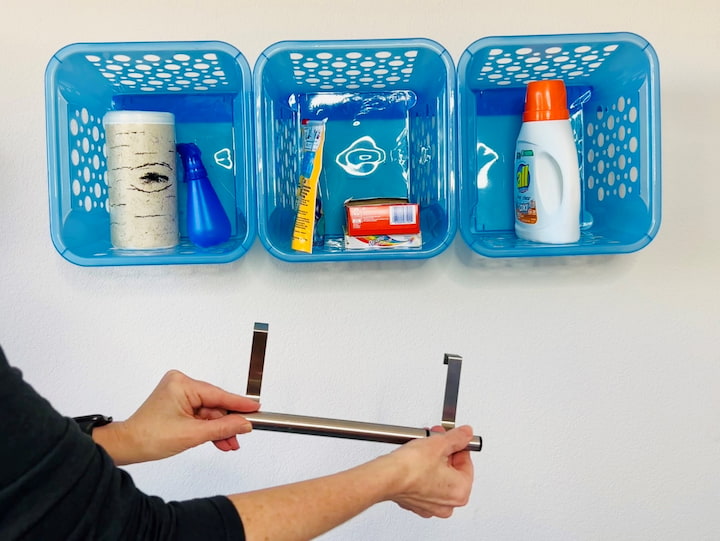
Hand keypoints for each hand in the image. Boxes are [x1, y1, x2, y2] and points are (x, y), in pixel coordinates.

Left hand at [93, 370, 259, 464]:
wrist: (128, 446)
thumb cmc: (148, 437)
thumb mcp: (193, 435)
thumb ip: (223, 428)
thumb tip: (243, 424)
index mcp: (181, 384)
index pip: (218, 395)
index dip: (239, 404)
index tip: (255, 409)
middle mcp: (180, 384)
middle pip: (215, 404)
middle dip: (227, 423)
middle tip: (242, 434)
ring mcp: (178, 393)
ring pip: (209, 412)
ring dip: (219, 429)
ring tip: (230, 443)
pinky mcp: (177, 403)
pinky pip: (200, 414)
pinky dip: (208, 428)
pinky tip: (219, 440)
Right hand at [383, 425, 474, 517]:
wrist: (386, 476)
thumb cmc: (411, 467)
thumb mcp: (439, 443)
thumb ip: (457, 437)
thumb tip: (466, 434)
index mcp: (461, 491)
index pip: (466, 462)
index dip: (458, 445)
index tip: (451, 438)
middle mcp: (448, 504)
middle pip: (453, 471)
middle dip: (444, 453)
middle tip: (436, 440)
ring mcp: (430, 507)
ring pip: (438, 479)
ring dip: (433, 462)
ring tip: (424, 448)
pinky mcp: (414, 504)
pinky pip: (424, 486)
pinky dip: (422, 474)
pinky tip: (415, 462)